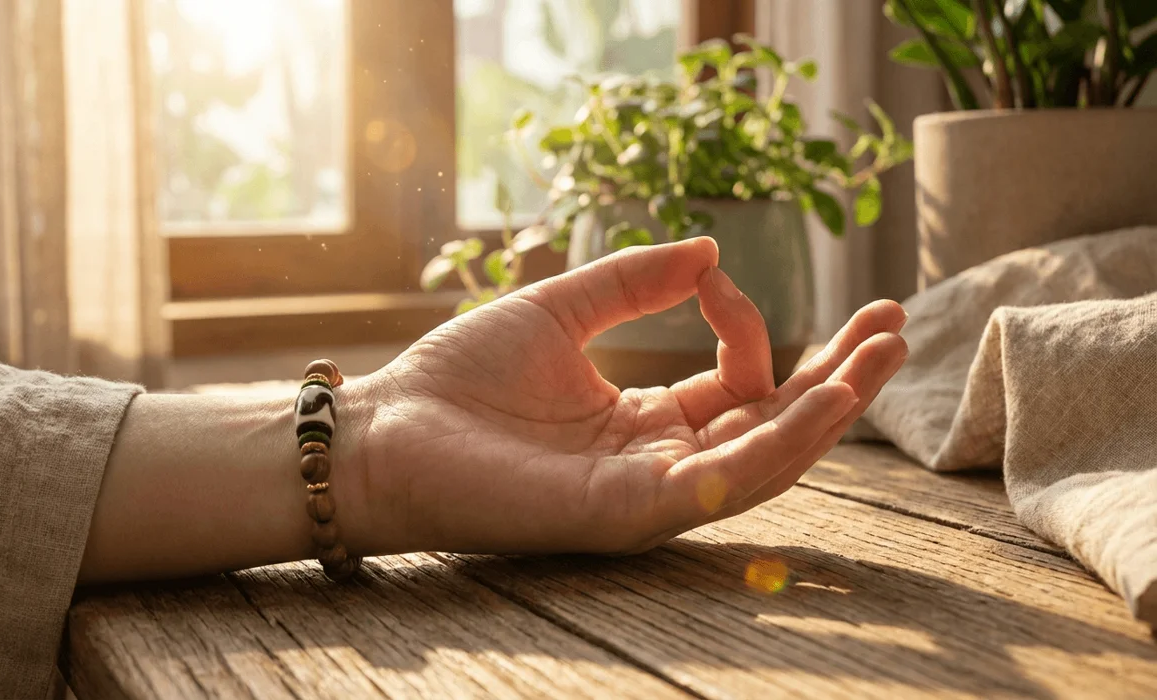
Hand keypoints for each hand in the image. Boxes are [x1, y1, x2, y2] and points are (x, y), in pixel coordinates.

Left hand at [337, 238, 907, 556]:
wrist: (386, 431)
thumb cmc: (460, 379)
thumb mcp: (560, 309)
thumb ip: (635, 280)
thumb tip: (713, 249)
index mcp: (644, 421)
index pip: (736, 384)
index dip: (751, 331)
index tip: (720, 277)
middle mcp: (660, 464)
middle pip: (771, 426)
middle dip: (839, 379)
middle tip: (896, 325)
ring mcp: (649, 496)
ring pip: (765, 460)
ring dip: (829, 410)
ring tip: (881, 354)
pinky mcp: (628, 515)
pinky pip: (722, 484)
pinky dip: (778, 444)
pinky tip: (822, 400)